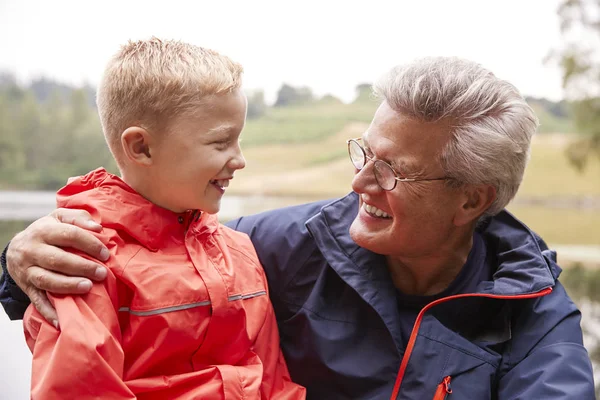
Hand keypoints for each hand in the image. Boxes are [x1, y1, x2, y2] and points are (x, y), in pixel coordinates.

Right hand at [6, 208, 109, 326]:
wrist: (15, 249)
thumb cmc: (47, 232)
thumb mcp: (59, 218)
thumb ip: (79, 218)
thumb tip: (97, 228)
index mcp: (43, 230)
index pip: (69, 235)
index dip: (90, 244)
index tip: (105, 253)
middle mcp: (32, 250)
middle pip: (58, 259)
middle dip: (82, 267)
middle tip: (101, 273)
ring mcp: (27, 270)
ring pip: (47, 280)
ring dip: (68, 285)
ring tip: (88, 287)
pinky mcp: (26, 287)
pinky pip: (36, 300)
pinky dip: (48, 311)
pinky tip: (62, 319)